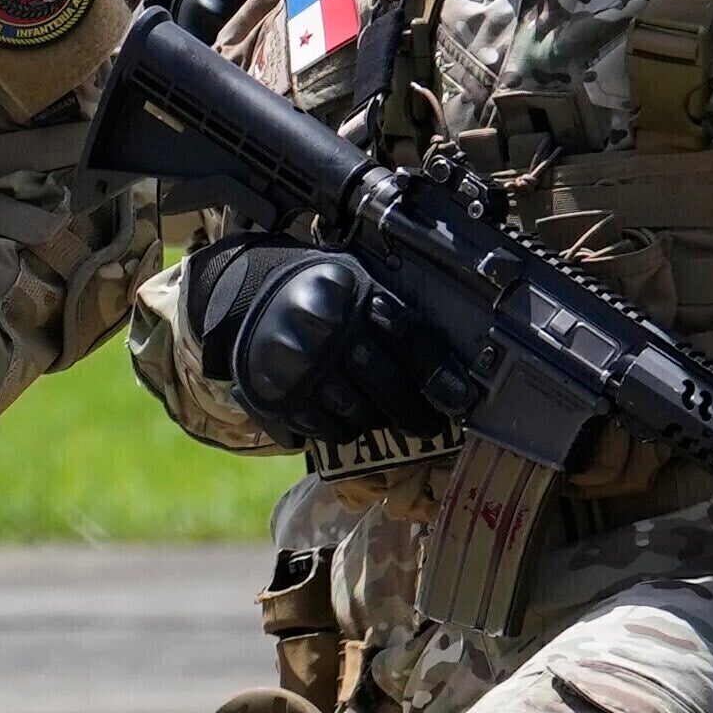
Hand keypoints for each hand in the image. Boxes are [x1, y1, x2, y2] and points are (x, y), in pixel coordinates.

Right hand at [189, 232, 467, 444]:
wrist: (253, 297)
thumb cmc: (325, 293)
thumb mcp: (361, 283)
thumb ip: (398, 314)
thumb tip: (449, 370)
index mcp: (351, 293)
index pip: (405, 335)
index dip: (435, 372)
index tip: (459, 399)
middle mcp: (323, 330)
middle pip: (382, 381)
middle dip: (412, 410)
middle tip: (428, 425)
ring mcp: (298, 366)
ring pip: (356, 411)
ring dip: (378, 419)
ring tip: (385, 415)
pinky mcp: (278, 395)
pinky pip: (326, 428)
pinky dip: (345, 430)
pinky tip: (351, 418)